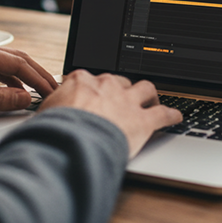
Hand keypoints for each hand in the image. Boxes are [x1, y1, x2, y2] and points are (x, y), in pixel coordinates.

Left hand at [0, 40, 58, 116]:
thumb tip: (23, 98)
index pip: (18, 63)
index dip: (38, 78)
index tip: (52, 91)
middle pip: (16, 57)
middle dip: (37, 73)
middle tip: (54, 88)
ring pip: (6, 61)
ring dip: (24, 74)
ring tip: (38, 89)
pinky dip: (9, 76)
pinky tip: (13, 88)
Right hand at [39, 70, 182, 157]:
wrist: (72, 143)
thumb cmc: (55, 131)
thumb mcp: (45, 114)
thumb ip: (52, 109)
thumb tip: (45, 117)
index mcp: (83, 81)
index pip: (90, 78)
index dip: (92, 87)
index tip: (92, 94)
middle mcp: (107, 86)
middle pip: (120, 81)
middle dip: (122, 89)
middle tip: (122, 100)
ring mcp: (127, 101)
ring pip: (145, 89)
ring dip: (149, 95)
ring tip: (152, 101)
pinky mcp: (143, 120)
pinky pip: (164, 114)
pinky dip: (172, 115)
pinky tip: (176, 117)